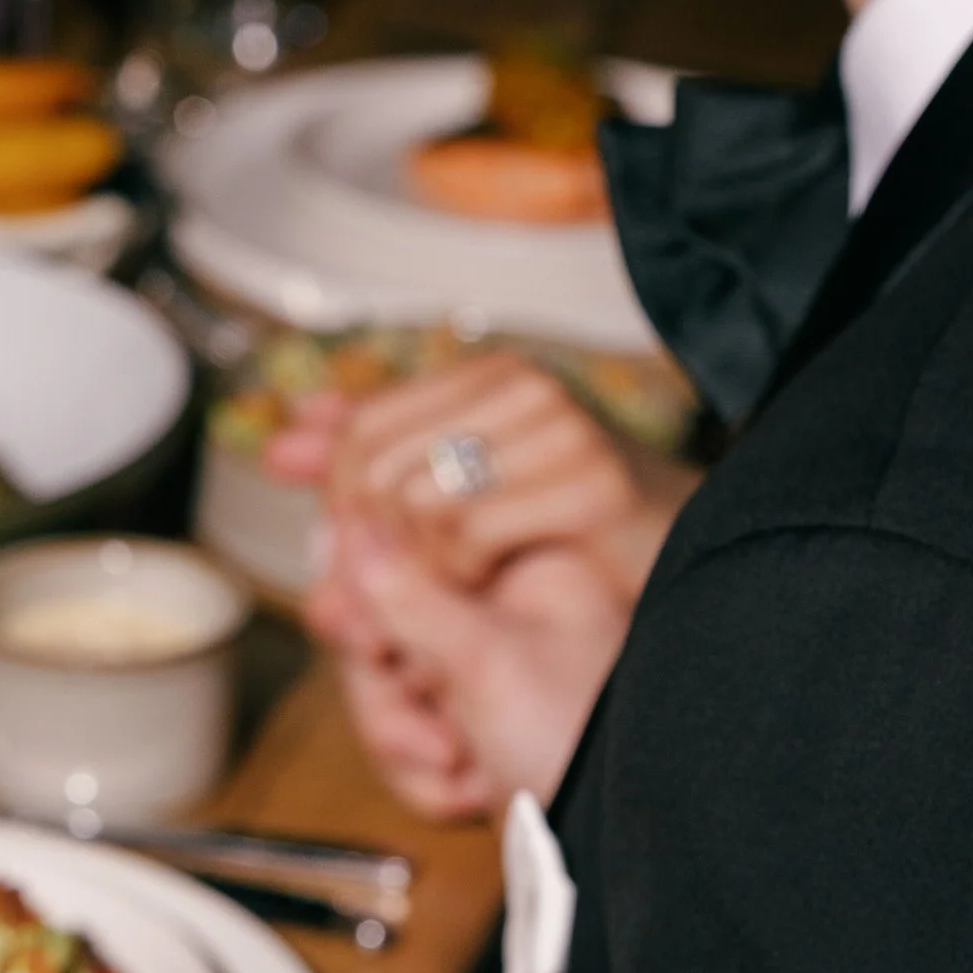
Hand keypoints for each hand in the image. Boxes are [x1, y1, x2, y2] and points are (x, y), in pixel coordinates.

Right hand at [311, 508, 631, 816]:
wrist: (631, 842)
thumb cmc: (583, 744)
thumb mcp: (488, 662)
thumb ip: (410, 594)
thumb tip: (350, 523)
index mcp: (515, 571)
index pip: (401, 559)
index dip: (368, 610)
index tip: (372, 646)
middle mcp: (498, 616)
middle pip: (380, 638)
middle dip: (391, 703)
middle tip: (434, 735)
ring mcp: (484, 678)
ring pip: (386, 698)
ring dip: (406, 748)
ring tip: (462, 770)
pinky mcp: (475, 733)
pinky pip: (407, 745)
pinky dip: (426, 780)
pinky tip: (473, 793)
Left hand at [312, 352, 696, 604]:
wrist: (690, 561)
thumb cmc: (574, 533)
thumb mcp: (460, 491)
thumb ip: (371, 465)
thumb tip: (282, 444)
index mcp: (487, 377)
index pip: (361, 428)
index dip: (342, 502)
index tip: (353, 557)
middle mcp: (521, 387)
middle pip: (378, 466)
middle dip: (370, 544)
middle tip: (391, 595)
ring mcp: (561, 428)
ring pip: (418, 502)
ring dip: (417, 569)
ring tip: (447, 593)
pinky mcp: (592, 482)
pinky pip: (471, 532)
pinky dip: (460, 578)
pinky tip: (485, 590)